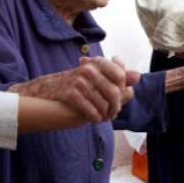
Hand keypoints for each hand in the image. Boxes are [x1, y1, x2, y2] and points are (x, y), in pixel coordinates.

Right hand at [9, 55, 136, 123]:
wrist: (46, 90)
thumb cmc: (75, 85)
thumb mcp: (95, 77)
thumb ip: (117, 77)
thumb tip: (138, 76)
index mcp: (96, 63)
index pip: (120, 75)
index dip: (122, 91)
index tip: (118, 99)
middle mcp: (89, 69)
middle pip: (115, 92)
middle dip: (116, 107)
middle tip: (112, 114)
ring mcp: (79, 80)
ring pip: (104, 103)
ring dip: (106, 115)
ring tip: (103, 117)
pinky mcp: (70, 93)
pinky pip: (91, 110)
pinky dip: (95, 118)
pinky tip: (94, 119)